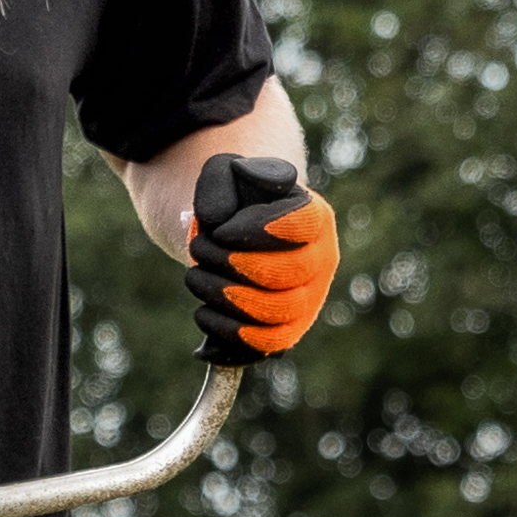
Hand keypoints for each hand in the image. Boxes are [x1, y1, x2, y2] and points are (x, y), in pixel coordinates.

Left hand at [183, 153, 339, 368]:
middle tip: (199, 250)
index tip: (220, 230)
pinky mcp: (289, 330)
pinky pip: (269, 343)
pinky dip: (231, 334)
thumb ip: (220, 180)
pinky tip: (203, 313)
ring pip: (279, 311)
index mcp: (315, 216)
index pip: (301, 223)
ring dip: (227, 297)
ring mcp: (309, 299)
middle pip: (291, 272)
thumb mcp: (225, 173)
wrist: (236, 233)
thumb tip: (217, 218)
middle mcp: (322, 260)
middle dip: (234, 264)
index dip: (257, 229)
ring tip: (195, 278)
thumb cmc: (235, 201)